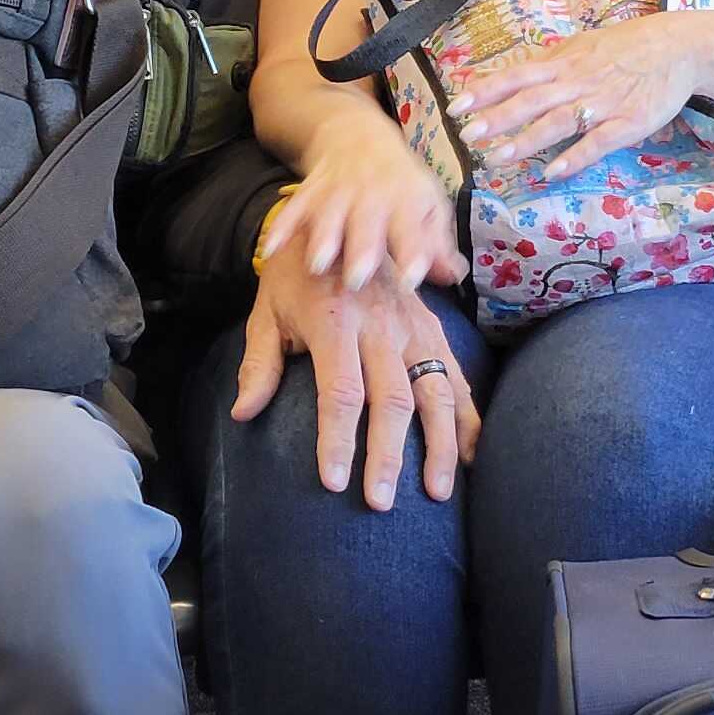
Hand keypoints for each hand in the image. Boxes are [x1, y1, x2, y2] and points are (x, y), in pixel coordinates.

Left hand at [227, 243, 476, 510]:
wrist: (341, 212)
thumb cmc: (295, 273)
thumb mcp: (266, 310)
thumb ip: (260, 363)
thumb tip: (243, 413)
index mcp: (335, 321)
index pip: (341, 393)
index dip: (339, 440)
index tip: (335, 482)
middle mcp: (381, 325)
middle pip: (391, 400)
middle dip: (387, 456)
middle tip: (381, 502)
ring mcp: (413, 325)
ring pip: (434, 391)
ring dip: (438, 445)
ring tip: (437, 492)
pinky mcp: (432, 326)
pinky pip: (455, 374)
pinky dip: (467, 416)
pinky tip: (469, 455)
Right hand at [265, 120, 467, 296]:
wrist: (357, 135)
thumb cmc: (400, 182)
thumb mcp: (425, 205)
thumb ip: (436, 244)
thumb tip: (454, 277)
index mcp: (406, 200)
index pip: (412, 228)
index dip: (413, 252)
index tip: (411, 280)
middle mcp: (372, 194)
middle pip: (367, 222)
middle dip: (361, 249)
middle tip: (356, 280)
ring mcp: (338, 191)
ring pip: (328, 214)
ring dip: (322, 237)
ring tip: (317, 264)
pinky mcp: (310, 191)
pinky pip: (294, 208)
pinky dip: (281, 228)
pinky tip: (271, 250)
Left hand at [454, 17, 702, 180]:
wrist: (678, 47)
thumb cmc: (627, 47)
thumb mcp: (584, 45)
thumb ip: (552, 63)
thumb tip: (516, 74)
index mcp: (564, 63)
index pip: (517, 75)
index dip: (486, 90)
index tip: (457, 106)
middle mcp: (577, 81)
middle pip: (531, 100)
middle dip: (497, 118)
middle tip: (467, 136)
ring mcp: (603, 103)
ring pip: (558, 122)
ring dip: (527, 140)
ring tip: (498, 157)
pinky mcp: (628, 122)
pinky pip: (598, 141)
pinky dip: (575, 156)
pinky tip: (553, 171)